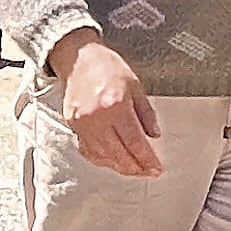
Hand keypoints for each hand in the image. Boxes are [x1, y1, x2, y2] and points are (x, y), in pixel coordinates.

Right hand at [51, 30, 163, 178]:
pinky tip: (112, 161)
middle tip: (148, 172)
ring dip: (120, 166)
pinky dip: (102, 160)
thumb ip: (146, 113)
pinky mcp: (73, 125)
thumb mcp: (136, 86)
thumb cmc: (108, 67)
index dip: (147, 160)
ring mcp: (83, 124)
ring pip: (103, 156)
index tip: (157, 169)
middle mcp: (98, 118)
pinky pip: (88, 151)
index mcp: (117, 106)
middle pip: (119, 154)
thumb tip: (154, 135)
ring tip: (133, 169)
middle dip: (136, 167)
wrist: (79, 58)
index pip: (135, 142)